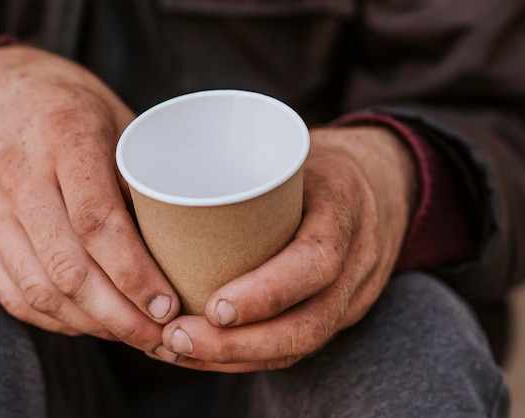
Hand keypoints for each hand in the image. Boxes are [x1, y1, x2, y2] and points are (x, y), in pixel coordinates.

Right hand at [0, 45, 179, 353]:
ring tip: (130, 336)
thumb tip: (181, 240)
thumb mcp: (116, 120)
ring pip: (38, 289)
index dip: (135, 274)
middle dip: (119, 315)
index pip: (98, 222)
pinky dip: (53, 318)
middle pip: (69, 269)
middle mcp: (19, 176)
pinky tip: (88, 323)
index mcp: (65, 139)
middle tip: (158, 336)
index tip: (167, 306)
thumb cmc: (68, 105)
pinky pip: (11, 293)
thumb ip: (142, 175)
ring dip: (90, 324)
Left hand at [154, 126, 416, 370]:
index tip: (213, 306)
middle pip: (309, 322)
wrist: (384, 181)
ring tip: (180, 349)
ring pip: (303, 344)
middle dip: (239, 344)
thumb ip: (240, 170)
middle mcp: (358, 257)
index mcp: (344, 207)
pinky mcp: (341, 308)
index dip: (267, 293)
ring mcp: (356, 290)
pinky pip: (300, 344)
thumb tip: (151, 188)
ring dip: (237, 358)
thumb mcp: (291, 150)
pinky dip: (250, 356)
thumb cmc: (319, 163)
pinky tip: (207, 354)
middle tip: (177, 337)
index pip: (316, 261)